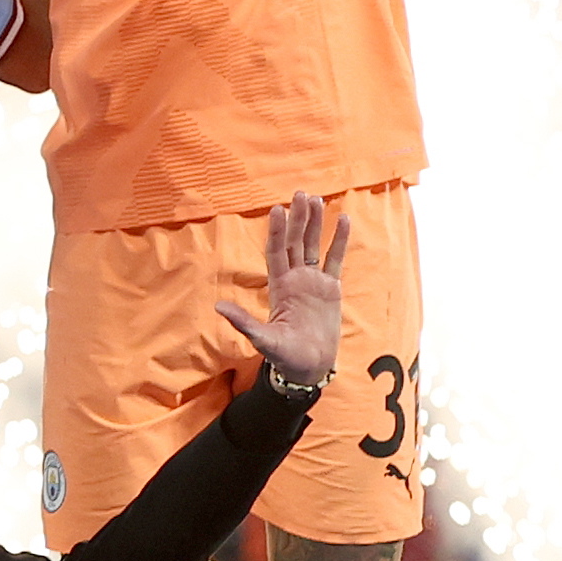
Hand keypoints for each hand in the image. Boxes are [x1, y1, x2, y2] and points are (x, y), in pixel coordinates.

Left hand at [212, 191, 343, 385]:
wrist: (308, 366)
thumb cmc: (283, 355)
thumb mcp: (262, 339)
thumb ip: (244, 321)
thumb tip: (218, 306)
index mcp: (278, 286)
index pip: (276, 252)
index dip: (276, 231)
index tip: (278, 210)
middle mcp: (294, 279)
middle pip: (295, 242)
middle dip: (298, 219)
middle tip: (301, 194)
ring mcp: (313, 282)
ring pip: (313, 245)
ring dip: (315, 223)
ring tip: (317, 199)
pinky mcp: (331, 289)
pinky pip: (335, 260)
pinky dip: (340, 241)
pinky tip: (344, 220)